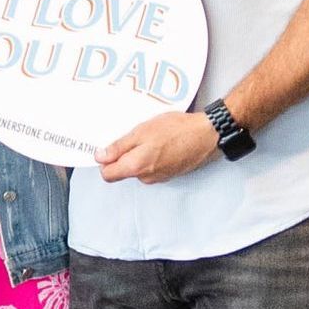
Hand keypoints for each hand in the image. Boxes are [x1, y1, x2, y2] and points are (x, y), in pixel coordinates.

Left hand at [95, 111, 220, 184]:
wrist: (208, 135)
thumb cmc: (177, 131)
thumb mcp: (141, 132)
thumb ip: (118, 147)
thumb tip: (100, 157)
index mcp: (135, 167)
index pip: (108, 175)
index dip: (106, 160)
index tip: (110, 148)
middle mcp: (146, 177)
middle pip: (123, 171)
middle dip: (124, 156)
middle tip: (136, 137)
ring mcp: (160, 177)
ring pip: (139, 168)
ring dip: (141, 155)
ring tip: (153, 138)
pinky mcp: (170, 174)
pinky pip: (153, 167)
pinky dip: (154, 157)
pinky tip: (164, 143)